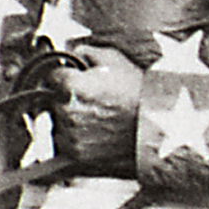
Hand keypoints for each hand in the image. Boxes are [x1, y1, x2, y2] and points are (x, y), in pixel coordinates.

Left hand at [51, 47, 142, 169]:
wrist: (157, 127)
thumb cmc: (138, 92)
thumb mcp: (114, 59)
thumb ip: (85, 52)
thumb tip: (72, 53)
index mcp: (70, 86)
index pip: (51, 77)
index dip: (63, 77)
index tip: (73, 80)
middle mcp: (65, 112)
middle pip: (53, 103)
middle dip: (66, 100)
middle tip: (92, 102)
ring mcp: (70, 136)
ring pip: (58, 127)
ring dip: (69, 123)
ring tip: (96, 121)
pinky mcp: (77, 157)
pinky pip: (65, 148)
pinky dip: (74, 143)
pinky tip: (93, 136)